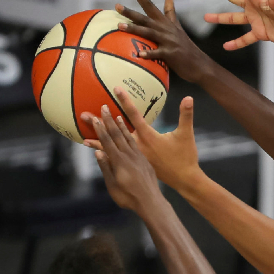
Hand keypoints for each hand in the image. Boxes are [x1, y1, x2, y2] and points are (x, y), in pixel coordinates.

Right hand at [80, 102, 161, 212]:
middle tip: (103, 107)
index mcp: (119, 162)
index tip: (94, 117)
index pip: (107, 141)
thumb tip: (98, 152)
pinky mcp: (144, 160)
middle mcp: (129, 156)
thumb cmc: (129, 198)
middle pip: (117, 135)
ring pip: (128, 137)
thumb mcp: (113, 186)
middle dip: (108, 120)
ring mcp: (138, 157)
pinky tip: (128, 131)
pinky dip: (130, 135)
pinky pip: (135, 143)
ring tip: (116, 114)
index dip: (100, 129)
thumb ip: (106, 168)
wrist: (152, 202)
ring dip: (120, 126)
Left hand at [84, 91, 203, 195]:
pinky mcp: (137, 164)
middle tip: (84, 115)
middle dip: (99, 124)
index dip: (124, 102)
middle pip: (114, 134)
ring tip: (84, 137)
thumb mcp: (187, 135)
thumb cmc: (186, 158)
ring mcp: (136, 157)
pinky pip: (117, 157)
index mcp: (147, 138)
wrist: (185, 181)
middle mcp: (138, 147)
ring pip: (113, 147)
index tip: (113, 92)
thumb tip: (190, 98)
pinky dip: (107, 153)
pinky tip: (98, 152)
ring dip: (98, 141)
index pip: (133, 116)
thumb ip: (187, 115)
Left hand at [116, 0, 211, 82]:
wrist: (199, 64)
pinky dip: (149, 54)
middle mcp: (165, 29)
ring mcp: (168, 41)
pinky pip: (157, 53)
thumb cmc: (184, 46)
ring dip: (134, 29)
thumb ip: (170, 11)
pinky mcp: (171, 54)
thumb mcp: (177, 26)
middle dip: (131, 12)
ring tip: (120, 26)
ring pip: (148, 32)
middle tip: (117, 6)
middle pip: (145, 18)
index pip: (149, 4)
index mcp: (164, 22)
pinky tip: (139, 55)